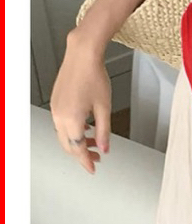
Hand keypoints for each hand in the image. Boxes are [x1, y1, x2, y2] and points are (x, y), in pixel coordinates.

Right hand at [50, 38, 111, 174]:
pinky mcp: (56, 102)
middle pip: (68, 145)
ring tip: (94, 141)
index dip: (85, 161)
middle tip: (96, 157)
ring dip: (77, 141)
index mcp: (71, 120)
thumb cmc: (94, 76)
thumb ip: (104, 130)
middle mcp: (59, 117)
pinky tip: (85, 126)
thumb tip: (104, 148)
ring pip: (64, 135)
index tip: (93, 168)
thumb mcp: (104, 106)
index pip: (77, 149)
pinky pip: (61, 123)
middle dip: (82, 154)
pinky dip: (72, 130)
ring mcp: (55, 109)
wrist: (82, 56)